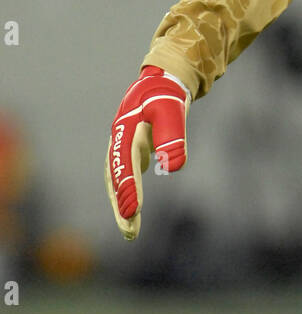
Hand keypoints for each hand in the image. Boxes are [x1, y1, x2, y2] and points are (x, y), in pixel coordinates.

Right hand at [105, 66, 189, 240]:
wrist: (161, 82)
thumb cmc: (167, 95)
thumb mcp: (173, 110)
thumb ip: (173, 136)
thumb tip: (173, 168)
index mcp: (126, 131)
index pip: (125, 165)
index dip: (128, 189)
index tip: (132, 212)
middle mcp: (119, 142)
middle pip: (116, 179)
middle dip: (121, 206)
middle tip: (129, 231)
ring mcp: (122, 147)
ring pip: (118, 181)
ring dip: (122, 205)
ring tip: (130, 230)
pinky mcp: (131, 152)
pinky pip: (125, 177)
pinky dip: (127, 194)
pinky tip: (132, 210)